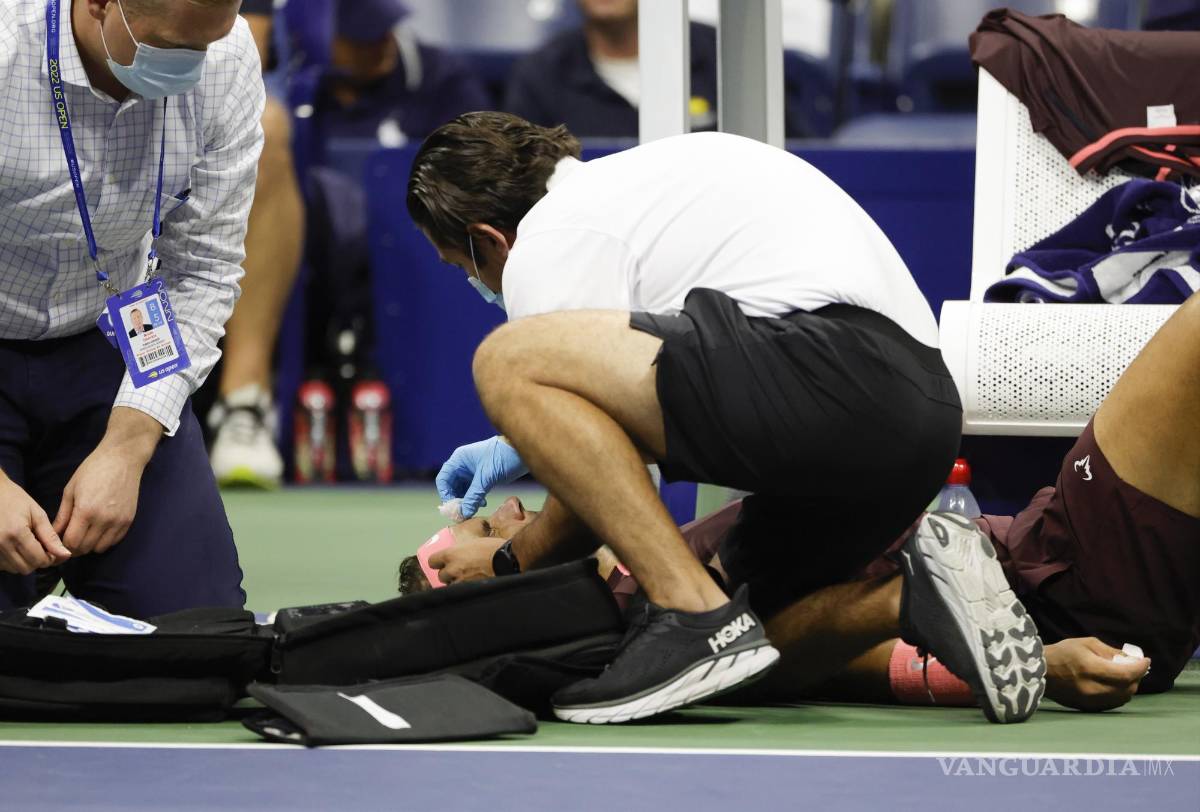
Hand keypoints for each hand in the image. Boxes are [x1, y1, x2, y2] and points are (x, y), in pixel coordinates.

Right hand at [0, 474, 70, 574]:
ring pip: (14, 569)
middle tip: (42, 548)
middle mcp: (1, 544)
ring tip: (27, 545)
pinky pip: (3, 566)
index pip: (39, 559)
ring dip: (25, 562)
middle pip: (27, 568)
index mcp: (16, 533)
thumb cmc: (15, 499)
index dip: (51, 558)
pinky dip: (12, 561)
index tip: (54, 550)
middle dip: (38, 561)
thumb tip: (65, 554)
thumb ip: (50, 536)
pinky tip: (15, 547)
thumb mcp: (37, 514)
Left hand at [54, 408, 160, 557]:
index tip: (60, 539)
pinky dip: (105, 540)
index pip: (71, 542)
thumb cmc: (92, 470)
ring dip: (90, 544)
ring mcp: (119, 521)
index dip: (63, 544)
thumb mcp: (71, 490)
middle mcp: (104, 520)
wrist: (122, 459)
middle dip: (75, 546)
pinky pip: (114, 541)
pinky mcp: (129, 520)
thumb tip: (54, 533)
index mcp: (86, 511)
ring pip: (100, 548)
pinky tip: (100, 529)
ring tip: (86, 533)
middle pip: (85, 548)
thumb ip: (62, 515)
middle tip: (71, 536)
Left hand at [428, 533, 505, 585]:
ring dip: (456, 584)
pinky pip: (461, 593)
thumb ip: (463, 550)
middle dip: (449, 574)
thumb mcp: (474, 543)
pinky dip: (465, 591)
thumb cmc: (494, 548)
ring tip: (468, 581)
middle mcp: (452, 569)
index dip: (438, 562)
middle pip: (442, 575)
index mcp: (451, 554)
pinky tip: (473, 588)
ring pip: (450, 586)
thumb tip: (461, 554)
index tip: (443, 563)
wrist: (508, 560)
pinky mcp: (468, 592)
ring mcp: (459, 582)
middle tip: (459, 572)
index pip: (432, 561)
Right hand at [435, 436, 527, 518]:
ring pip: (462, 490)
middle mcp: (463, 465)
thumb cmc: (502, 458)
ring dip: (466, 501)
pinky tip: (482, 504)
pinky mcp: (482, 477)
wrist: (522, 453)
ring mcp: (472, 471)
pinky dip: (474, 499)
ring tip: (475, 508)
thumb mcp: (486, 478)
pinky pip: (472, 491)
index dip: (445, 494)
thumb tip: (463, 514)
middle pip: (451, 486)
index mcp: (459, 460)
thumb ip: (473, 496)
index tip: (453, 508)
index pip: (443, 479)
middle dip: (457, 500)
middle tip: (464, 513)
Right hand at [1044, 637, 1150, 710]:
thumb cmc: (1062, 653)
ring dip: (1129, 687)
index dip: (1140, 667)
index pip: (1126, 674)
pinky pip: (1113, 703)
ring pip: (1123, 698)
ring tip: (1125, 676)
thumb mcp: (1086, 644)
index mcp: (1091, 669)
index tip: (1146, 661)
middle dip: (1136, 677)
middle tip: (1134, 667)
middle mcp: (1093, 688)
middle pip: (1128, 688)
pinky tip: (1114, 685)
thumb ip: (1111, 652)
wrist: (1040, 672)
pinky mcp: (1088, 707)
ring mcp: (1090, 701)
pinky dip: (1119, 694)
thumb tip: (1131, 659)